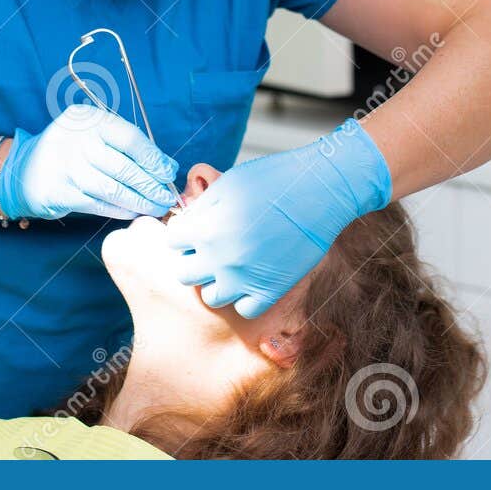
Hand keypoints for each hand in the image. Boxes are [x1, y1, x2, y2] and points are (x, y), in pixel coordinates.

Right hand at [0, 106, 179, 220]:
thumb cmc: (68, 150)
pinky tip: (133, 211)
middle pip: (125, 166)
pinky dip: (120, 209)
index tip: (168, 172)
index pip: (130, 138)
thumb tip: (163, 165)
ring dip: (140, 201)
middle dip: (151, 184)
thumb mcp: (90, 133)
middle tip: (167, 195)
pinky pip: (100, 204)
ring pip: (114, 189)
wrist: (23, 170)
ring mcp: (66, 167)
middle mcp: (76, 140)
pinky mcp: (61, 193)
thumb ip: (121, 143)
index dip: (154, 158)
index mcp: (88, 119)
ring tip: (156, 206)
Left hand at [165, 119, 391, 317]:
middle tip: (210, 246)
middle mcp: (220, 258)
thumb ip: (200, 209)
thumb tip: (185, 224)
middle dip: (193, 258)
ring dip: (215, 281)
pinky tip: (251, 276)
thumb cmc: (273, 180)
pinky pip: (244, 308)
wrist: (318, 191)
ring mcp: (245, 278)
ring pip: (210, 296)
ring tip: (230, 263)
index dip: (184, 232)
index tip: (197, 227)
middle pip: (184, 273)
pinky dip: (243, 296)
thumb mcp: (227, 184)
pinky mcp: (270, 290)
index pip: (172, 242)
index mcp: (206, 229)